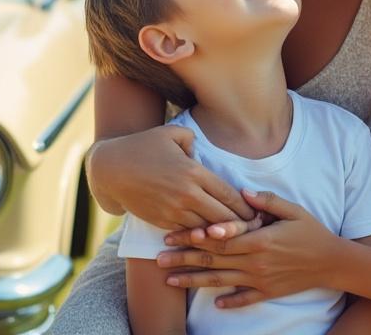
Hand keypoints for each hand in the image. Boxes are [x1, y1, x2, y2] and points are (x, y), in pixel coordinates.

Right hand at [90, 126, 254, 228]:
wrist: (112, 169)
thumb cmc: (144, 146)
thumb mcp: (172, 133)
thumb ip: (195, 141)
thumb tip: (203, 154)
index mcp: (194, 172)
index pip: (229, 194)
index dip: (247, 207)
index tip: (258, 213)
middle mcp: (186, 194)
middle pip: (223, 217)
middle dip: (241, 226)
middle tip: (254, 230)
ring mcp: (173, 210)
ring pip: (207, 230)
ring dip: (222, 235)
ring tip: (237, 238)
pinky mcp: (162, 221)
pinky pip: (188, 234)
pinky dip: (201, 237)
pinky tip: (212, 239)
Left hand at [157, 189, 344, 308]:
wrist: (332, 262)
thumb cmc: (312, 232)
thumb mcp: (292, 210)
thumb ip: (266, 201)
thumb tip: (242, 191)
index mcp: (259, 239)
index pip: (219, 238)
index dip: (194, 236)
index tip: (172, 235)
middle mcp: (255, 261)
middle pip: (213, 259)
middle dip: (184, 258)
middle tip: (159, 259)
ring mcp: (260, 279)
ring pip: (221, 280)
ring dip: (194, 280)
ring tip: (170, 281)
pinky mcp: (268, 291)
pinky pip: (244, 298)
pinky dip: (229, 301)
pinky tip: (213, 303)